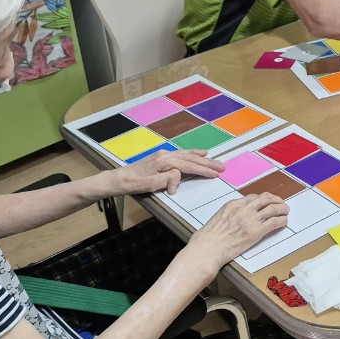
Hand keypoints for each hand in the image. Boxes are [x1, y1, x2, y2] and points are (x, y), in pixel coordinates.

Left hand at [107, 149, 223, 195]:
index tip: (217, 174)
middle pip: (191, 158)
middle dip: (208, 163)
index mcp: (165, 161)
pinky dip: (192, 153)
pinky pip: (182, 153)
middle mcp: (166, 155)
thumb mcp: (150, 185)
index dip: (204, 170)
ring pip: (187, 155)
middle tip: (222, 166)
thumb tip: (179, 176)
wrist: (117, 179)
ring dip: (202, 158)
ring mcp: (164, 154)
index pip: (189, 166)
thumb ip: (168, 179)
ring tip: (214, 159)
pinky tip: (198, 153)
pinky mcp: (161, 157)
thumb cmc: (133, 184)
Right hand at [188, 193, 290, 268]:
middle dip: (275, 199)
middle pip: (265, 198)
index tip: (266, 202)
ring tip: (286, 211)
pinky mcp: (256, 232)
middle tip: (280, 203)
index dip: (262, 199)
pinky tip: (284, 222)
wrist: (207, 249)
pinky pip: (274, 222)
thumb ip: (228, 215)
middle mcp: (243, 209)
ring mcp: (250, 219)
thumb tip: (233, 219)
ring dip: (282, 208)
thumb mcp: (216, 219)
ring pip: (272, 208)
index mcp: (232, 205)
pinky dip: (281, 220)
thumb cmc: (207, 239)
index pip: (252, 197)